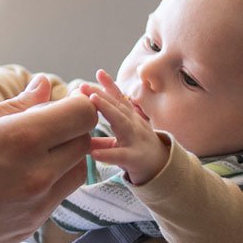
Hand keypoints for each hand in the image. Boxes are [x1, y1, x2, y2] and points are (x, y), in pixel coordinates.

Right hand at [0, 76, 97, 242]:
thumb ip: (15, 107)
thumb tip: (43, 88)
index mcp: (21, 141)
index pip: (82, 114)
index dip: (75, 104)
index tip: (61, 102)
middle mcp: (37, 176)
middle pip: (84, 143)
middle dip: (69, 129)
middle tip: (41, 124)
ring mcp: (36, 207)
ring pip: (75, 174)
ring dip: (63, 158)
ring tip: (26, 153)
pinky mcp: (28, 229)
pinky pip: (54, 200)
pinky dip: (46, 184)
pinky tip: (11, 180)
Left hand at [82, 69, 170, 185]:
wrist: (161, 170)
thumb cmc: (138, 153)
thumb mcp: (120, 143)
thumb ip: (102, 140)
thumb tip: (80, 138)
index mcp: (131, 120)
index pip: (120, 100)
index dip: (110, 85)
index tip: (99, 72)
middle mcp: (134, 126)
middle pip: (118, 107)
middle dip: (102, 94)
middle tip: (84, 86)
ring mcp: (135, 140)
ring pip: (122, 123)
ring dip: (107, 110)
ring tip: (92, 101)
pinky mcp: (134, 158)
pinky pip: (120, 155)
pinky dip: (107, 153)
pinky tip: (93, 153)